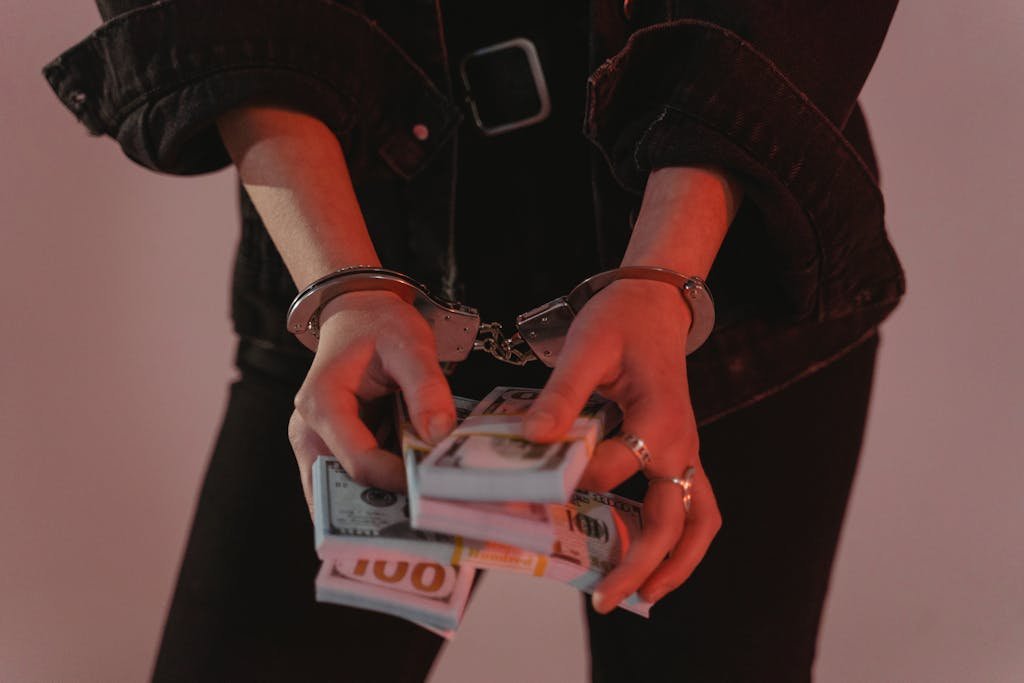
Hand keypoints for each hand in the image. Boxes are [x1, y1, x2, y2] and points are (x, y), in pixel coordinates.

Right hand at [289, 290, 455, 514]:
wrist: (358, 314)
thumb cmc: (380, 324)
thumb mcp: (410, 343)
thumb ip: (426, 386)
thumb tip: (439, 435)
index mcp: (322, 403)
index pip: (359, 460)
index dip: (398, 479)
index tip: (436, 485)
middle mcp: (308, 431)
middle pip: (342, 489)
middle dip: (381, 513)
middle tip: (425, 528)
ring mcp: (315, 445)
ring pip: (343, 494)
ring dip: (380, 509)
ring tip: (423, 520)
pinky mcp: (329, 451)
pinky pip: (350, 483)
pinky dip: (378, 495)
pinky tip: (412, 500)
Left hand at [523, 279, 721, 611]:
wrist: (655, 305)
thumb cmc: (619, 321)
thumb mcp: (586, 347)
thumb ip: (562, 394)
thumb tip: (532, 438)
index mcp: (658, 418)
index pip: (611, 469)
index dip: (570, 483)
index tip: (528, 496)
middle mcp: (681, 444)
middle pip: (671, 520)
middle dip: (640, 566)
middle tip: (605, 601)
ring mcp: (686, 452)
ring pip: (698, 522)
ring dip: (675, 564)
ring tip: (642, 597)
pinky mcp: (681, 454)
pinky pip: (695, 507)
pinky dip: (681, 541)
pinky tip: (651, 561)